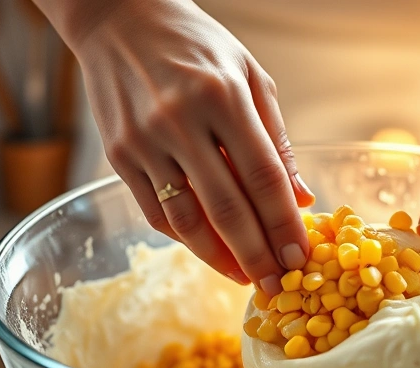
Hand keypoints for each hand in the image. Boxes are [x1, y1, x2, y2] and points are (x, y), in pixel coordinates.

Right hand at [41, 0, 312, 294]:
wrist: (119, 20)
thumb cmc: (196, 46)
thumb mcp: (249, 76)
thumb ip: (276, 139)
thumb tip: (301, 198)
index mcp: (223, 97)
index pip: (263, 177)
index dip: (284, 224)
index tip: (300, 257)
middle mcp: (181, 121)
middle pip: (227, 208)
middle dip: (256, 256)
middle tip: (276, 288)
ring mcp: (144, 142)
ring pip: (187, 219)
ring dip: (219, 258)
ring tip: (244, 278)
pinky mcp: (118, 156)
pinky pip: (155, 212)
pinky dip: (184, 238)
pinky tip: (208, 251)